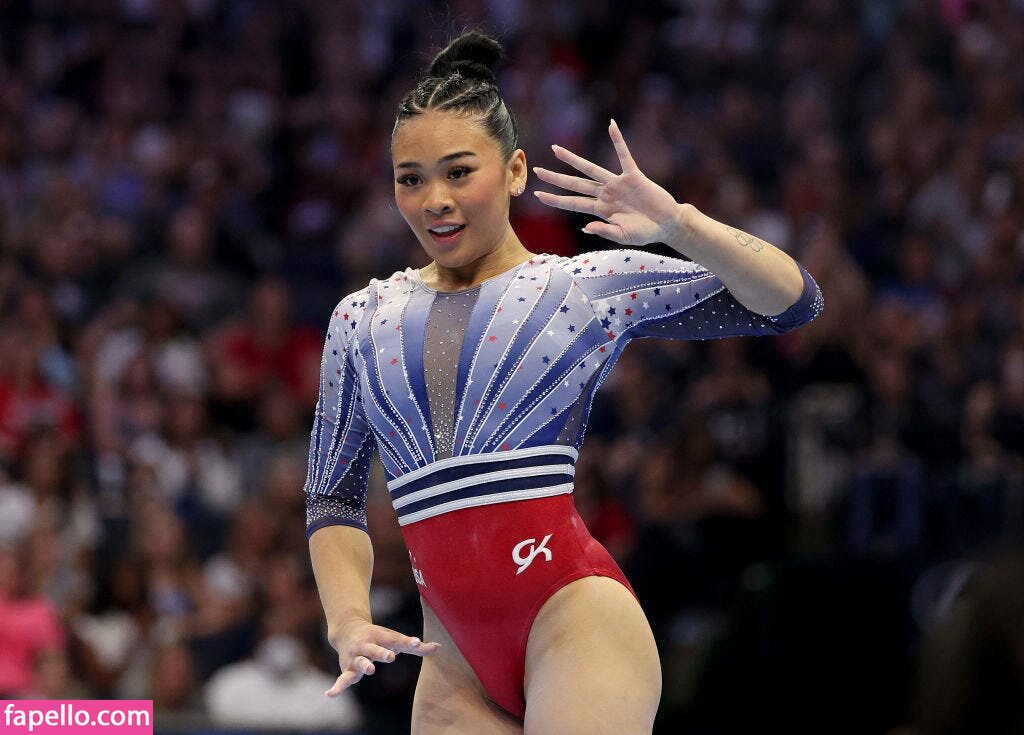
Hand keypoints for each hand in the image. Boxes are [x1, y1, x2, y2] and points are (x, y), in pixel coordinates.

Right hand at [325, 621, 440, 695]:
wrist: (348, 630)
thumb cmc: (378, 637)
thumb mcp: (394, 638)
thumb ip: (414, 646)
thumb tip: (438, 647)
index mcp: (382, 637)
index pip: (397, 639)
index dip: (408, 642)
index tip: (418, 643)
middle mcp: (368, 645)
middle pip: (376, 649)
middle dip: (382, 652)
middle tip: (391, 656)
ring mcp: (356, 657)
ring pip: (360, 662)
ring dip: (364, 666)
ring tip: (370, 670)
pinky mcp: (347, 670)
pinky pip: (342, 680)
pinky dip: (336, 687)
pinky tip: (330, 694)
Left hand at [533, 120, 683, 245]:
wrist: (667, 225)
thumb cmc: (645, 232)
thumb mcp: (623, 236)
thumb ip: (605, 231)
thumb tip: (585, 227)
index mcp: (600, 210)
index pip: (572, 203)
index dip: (555, 199)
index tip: (537, 195)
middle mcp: (605, 194)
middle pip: (575, 184)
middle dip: (556, 178)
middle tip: (536, 170)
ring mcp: (617, 184)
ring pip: (591, 169)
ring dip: (574, 160)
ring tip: (556, 150)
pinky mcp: (634, 176)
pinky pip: (624, 155)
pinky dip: (619, 141)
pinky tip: (611, 126)